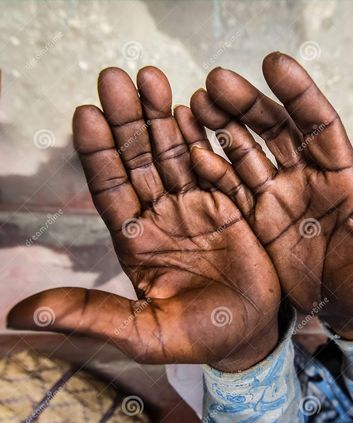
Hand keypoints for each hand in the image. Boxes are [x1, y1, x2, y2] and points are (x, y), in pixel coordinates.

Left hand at [7, 66, 279, 370]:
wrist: (251, 334)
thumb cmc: (199, 337)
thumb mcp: (143, 332)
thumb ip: (90, 314)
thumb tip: (20, 314)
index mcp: (136, 241)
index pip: (109, 189)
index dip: (98, 153)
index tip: (87, 114)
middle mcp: (162, 216)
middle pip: (139, 160)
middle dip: (127, 121)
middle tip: (116, 79)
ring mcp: (196, 206)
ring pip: (173, 153)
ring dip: (161, 117)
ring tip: (150, 77)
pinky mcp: (229, 204)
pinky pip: (213, 163)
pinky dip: (202, 137)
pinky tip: (191, 107)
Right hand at [183, 52, 352, 338]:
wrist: (343, 313)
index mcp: (341, 178)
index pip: (319, 124)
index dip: (299, 94)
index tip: (273, 64)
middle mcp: (305, 179)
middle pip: (274, 130)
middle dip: (247, 105)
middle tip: (216, 82)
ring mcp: (276, 198)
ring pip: (246, 153)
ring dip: (222, 129)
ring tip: (196, 105)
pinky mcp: (254, 220)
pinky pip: (229, 189)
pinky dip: (211, 169)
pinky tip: (191, 151)